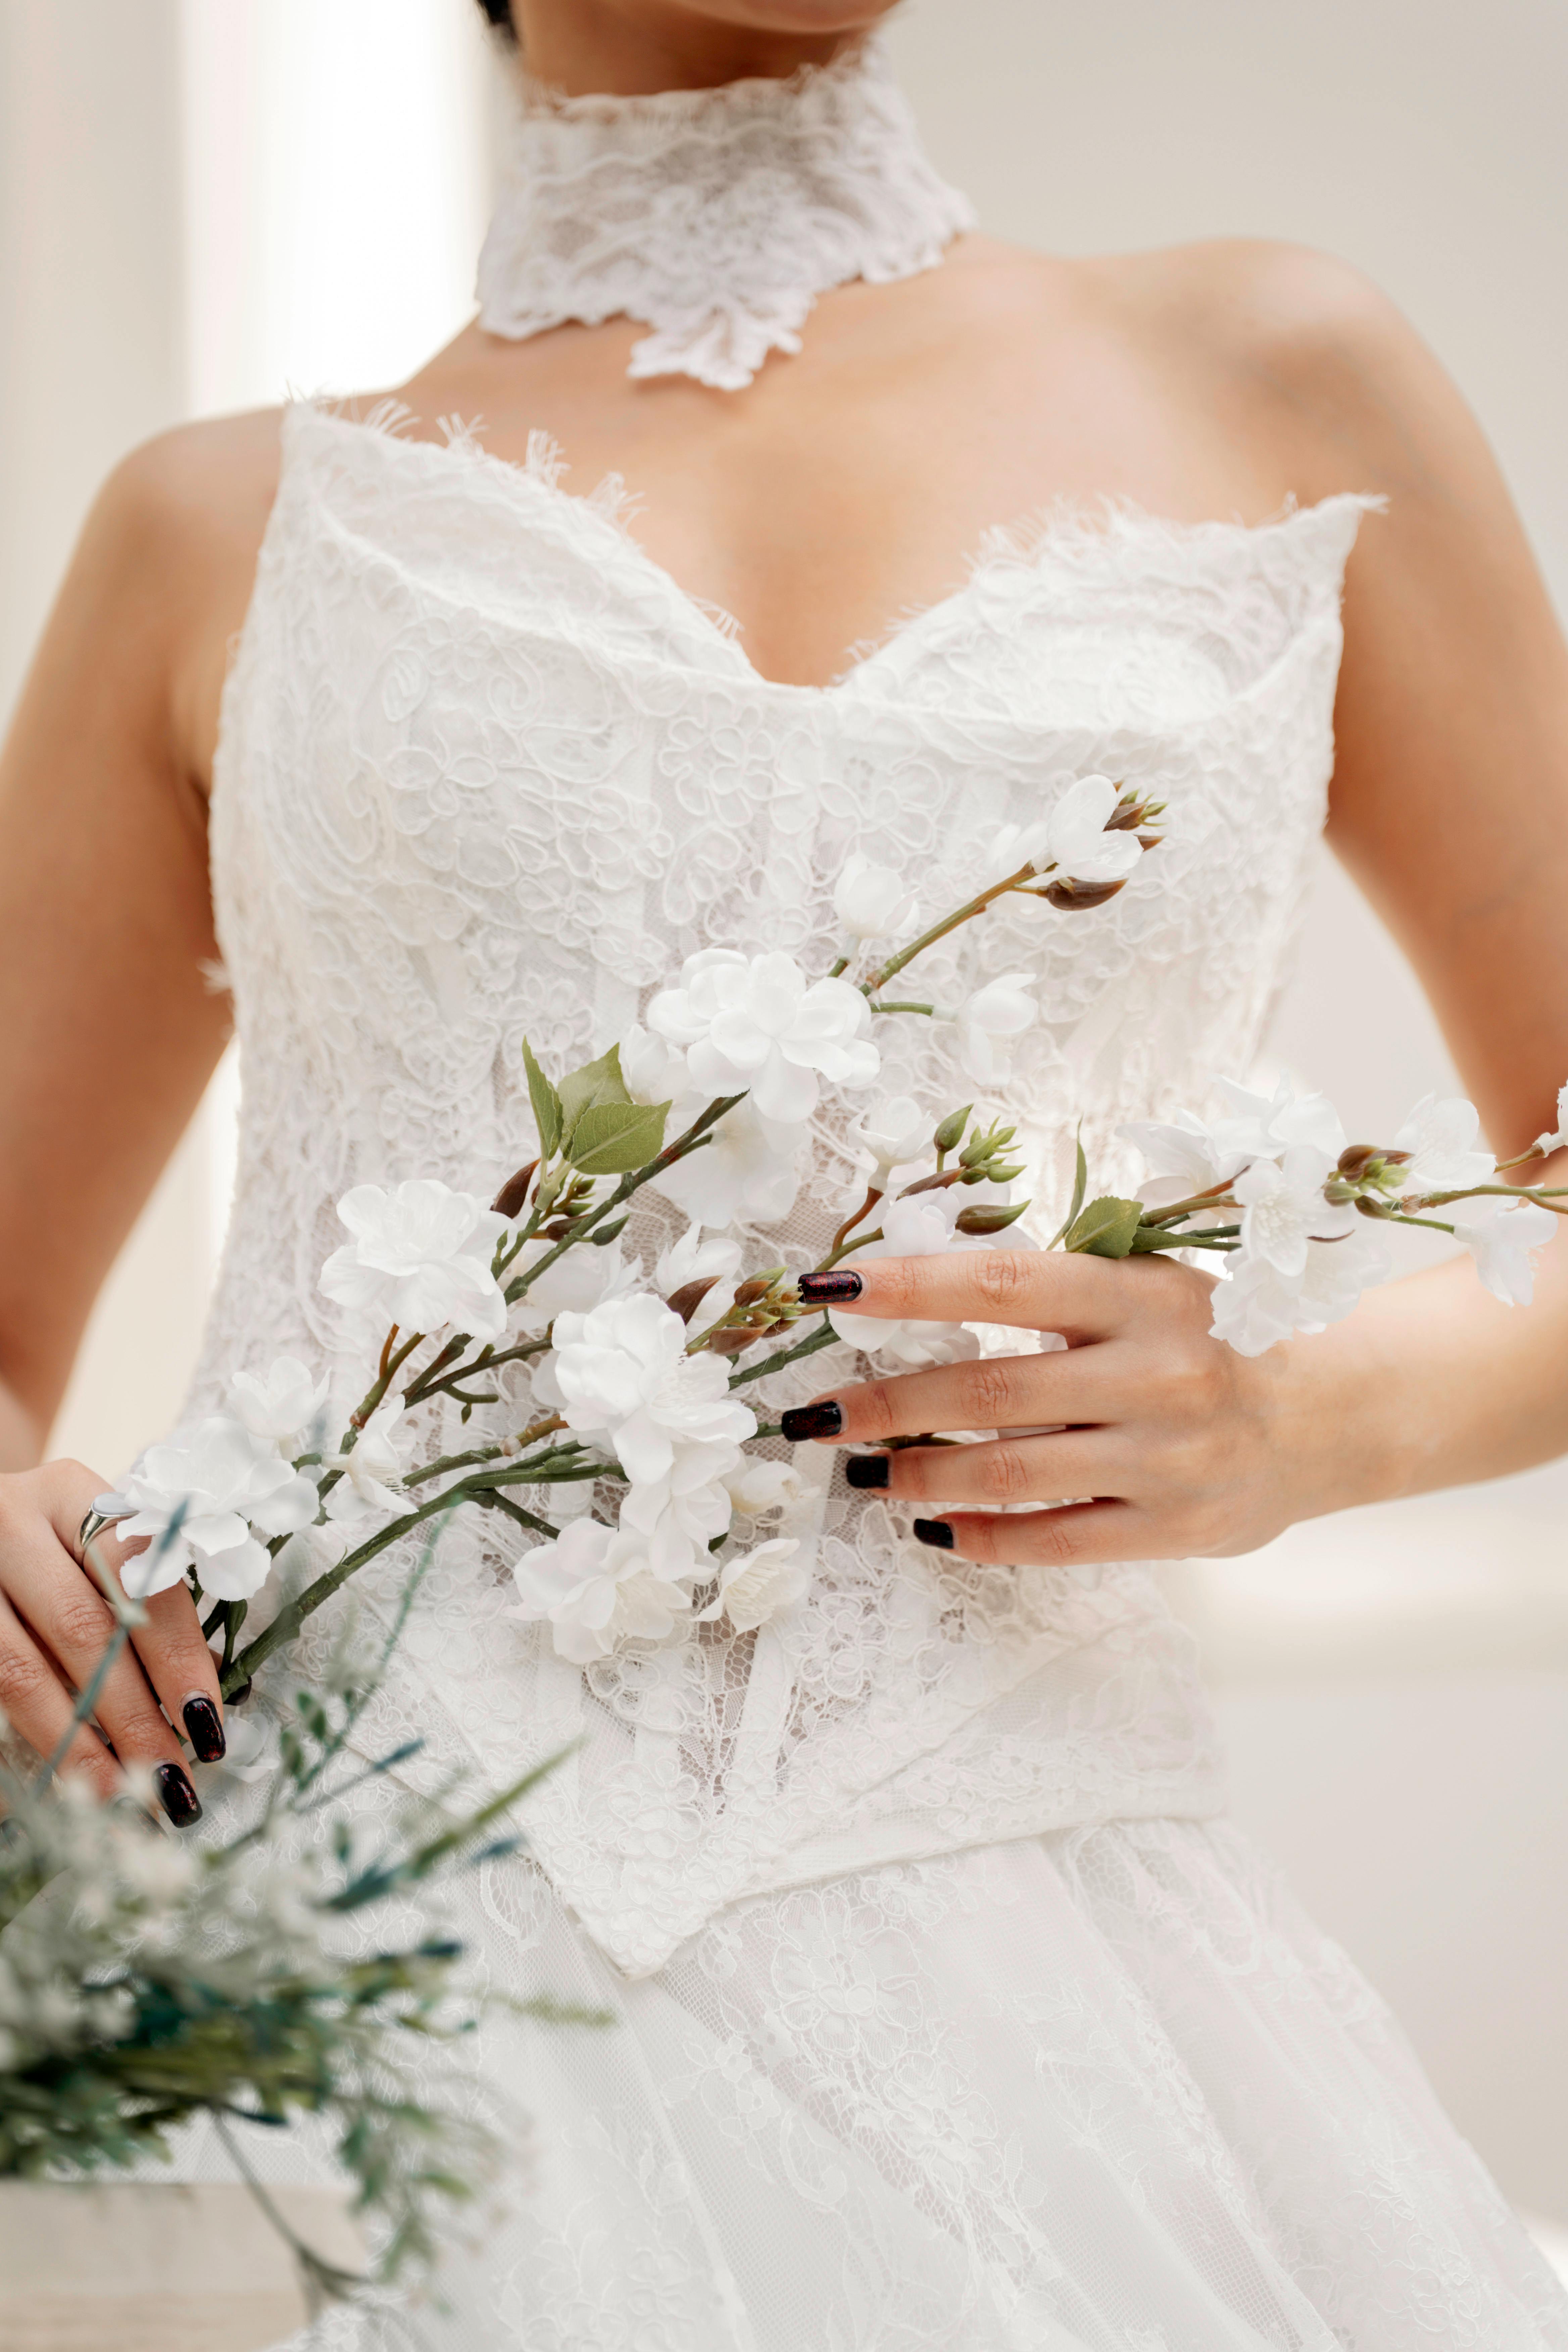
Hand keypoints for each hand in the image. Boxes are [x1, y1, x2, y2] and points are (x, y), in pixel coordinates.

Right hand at [0, 1458, 222, 1821]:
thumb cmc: (49, 1545)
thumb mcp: (91, 1547)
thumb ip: (141, 1603)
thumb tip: (202, 1703)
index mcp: (71, 1493)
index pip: (139, 1576)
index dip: (175, 1654)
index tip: (206, 1719)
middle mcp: (12, 1521)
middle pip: (81, 1628)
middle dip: (132, 1713)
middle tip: (171, 1779)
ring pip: (20, 1672)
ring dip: (76, 1744)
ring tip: (119, 1797)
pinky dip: (31, 1737)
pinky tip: (64, 1776)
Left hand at [781, 1251, 1313, 1567]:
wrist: (1325, 1414)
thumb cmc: (1207, 1339)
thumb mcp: (1143, 1287)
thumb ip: (1050, 1292)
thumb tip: (913, 1288)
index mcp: (1139, 1294)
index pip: (997, 1284)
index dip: (906, 1286)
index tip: (827, 1293)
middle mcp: (1155, 1373)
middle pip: (987, 1390)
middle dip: (886, 1404)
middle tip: (817, 1415)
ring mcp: (1166, 1456)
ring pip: (1008, 1472)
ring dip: (918, 1475)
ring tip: (862, 1472)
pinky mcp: (1173, 1527)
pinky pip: (1053, 1539)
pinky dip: (980, 1536)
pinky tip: (932, 1525)